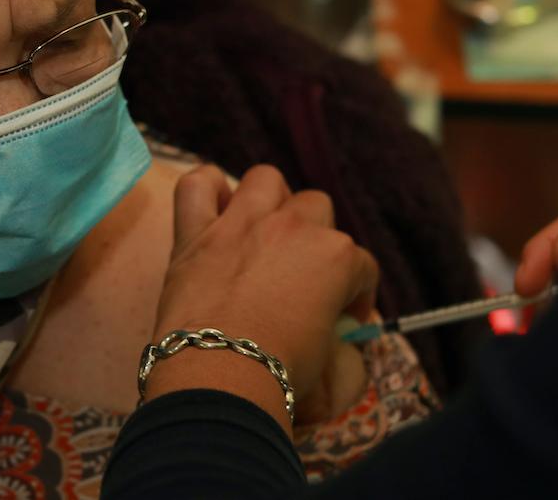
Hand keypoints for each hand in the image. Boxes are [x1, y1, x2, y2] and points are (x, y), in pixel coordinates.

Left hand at [148, 164, 377, 424]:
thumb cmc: (280, 373)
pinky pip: (197, 184)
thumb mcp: (331, 361)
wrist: (221, 377)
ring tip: (262, 234)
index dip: (355, 294)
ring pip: (266, 180)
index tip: (343, 319)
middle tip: (298, 274)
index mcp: (337, 257)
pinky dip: (206, 191)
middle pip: (317, 208)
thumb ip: (339, 338)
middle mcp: (294, 227)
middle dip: (314, 238)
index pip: (361, 266)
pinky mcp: (197, 231)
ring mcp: (243, 222)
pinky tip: (214, 210)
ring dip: (270, 202)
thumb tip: (336, 336)